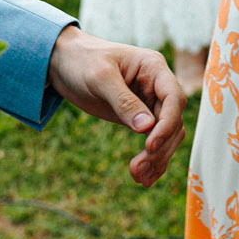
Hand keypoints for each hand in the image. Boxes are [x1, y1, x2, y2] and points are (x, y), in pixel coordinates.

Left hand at [46, 25, 183, 186]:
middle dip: (160, 148)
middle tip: (138, 169)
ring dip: (157, 158)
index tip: (150, 146)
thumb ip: (123, 101)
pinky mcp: (137, 118)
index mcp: (153, 68)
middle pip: (173, 121)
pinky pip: (153, 140)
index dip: (167, 124)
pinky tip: (143, 178)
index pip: (174, 99)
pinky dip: (151, 159)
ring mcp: (148, 103)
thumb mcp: (100, 77)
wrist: (64, 61)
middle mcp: (157, 86)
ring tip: (139, 178)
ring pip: (167, 135)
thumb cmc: (83, 60)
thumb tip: (146, 128)